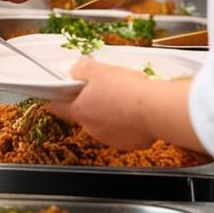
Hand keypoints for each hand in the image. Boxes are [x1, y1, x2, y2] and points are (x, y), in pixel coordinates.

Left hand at [46, 57, 161, 151]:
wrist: (156, 110)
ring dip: (112, 113)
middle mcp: (92, 129)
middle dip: (93, 102)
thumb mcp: (99, 71)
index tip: (64, 92)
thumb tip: (77, 68)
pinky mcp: (131, 144)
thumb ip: (83, 69)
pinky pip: (126, 132)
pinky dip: (130, 124)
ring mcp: (111, 139)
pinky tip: (138, 111)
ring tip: (126, 98)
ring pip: (106, 124)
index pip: (57, 107)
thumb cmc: (126, 91)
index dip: (59, 98)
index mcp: (80, 111)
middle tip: (105, 89)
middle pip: (85, 114)